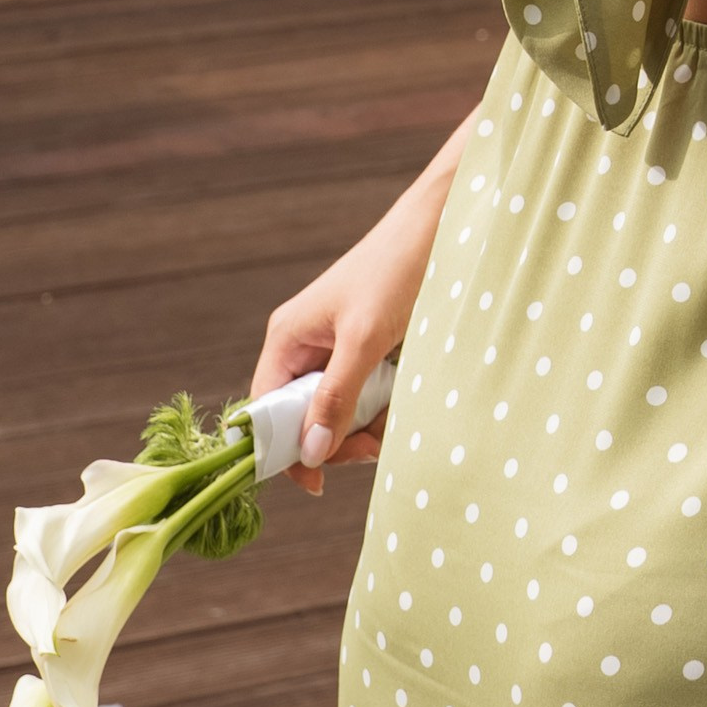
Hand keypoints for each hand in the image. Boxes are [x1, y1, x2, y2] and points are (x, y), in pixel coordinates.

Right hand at [247, 164, 449, 492]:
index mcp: (287, 339)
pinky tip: (402, 401)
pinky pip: (363, 395)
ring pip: (337, 411)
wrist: (442, 224)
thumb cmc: (397, 269)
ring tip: (394, 420)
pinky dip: (382, 406)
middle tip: (371, 444)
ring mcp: (335, 349)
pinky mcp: (366, 350)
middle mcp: (304, 346)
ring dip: (364, 426)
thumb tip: (308, 454)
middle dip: (336, 438)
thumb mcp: (365, 338)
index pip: (263, 413)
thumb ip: (336, 396)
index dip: (283, 451)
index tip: (319, 481)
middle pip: (302, 419)